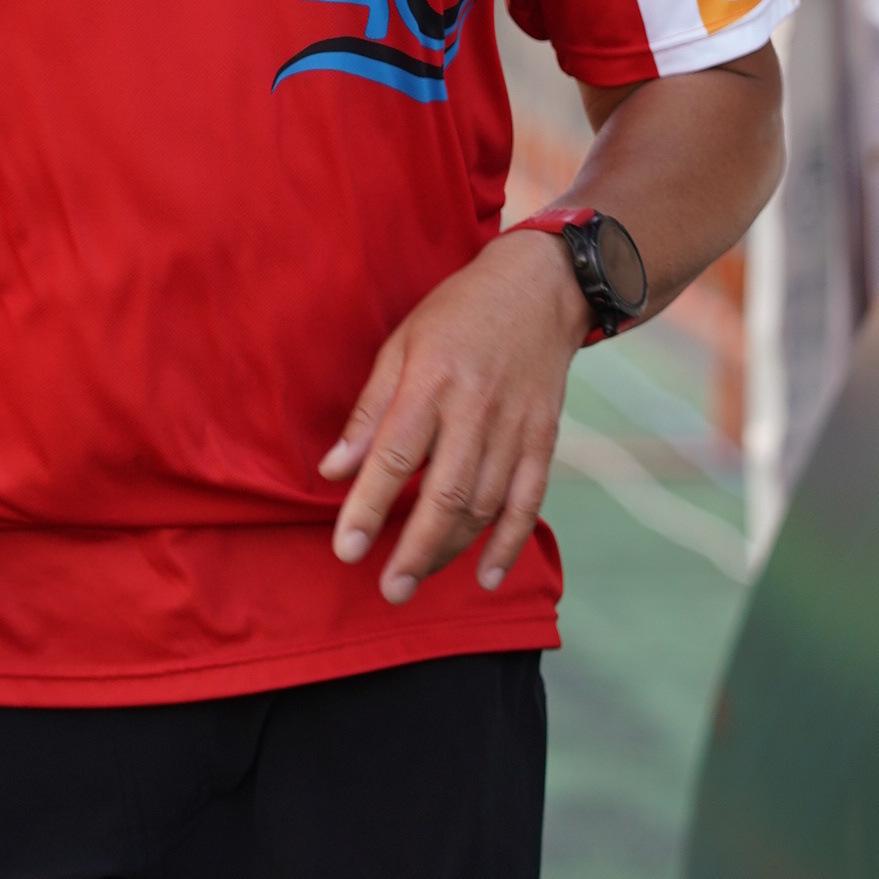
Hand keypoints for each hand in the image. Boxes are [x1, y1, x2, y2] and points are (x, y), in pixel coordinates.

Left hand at [319, 232, 587, 608]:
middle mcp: (476, 409)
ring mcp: (516, 427)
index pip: (395, 456)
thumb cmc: (457, 315)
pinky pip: (529, 501)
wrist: (539, 289)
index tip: (346, 549)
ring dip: (451, 550)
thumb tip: (334, 470)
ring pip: (485, 505)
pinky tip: (486, 576)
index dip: (368, 507)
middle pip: (445, 494)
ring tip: (417, 578)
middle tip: (388, 590)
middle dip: (414, 549)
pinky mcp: (545, 439)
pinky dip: (510, 543)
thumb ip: (368, 412)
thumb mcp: (400, 345)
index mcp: (432, 382)